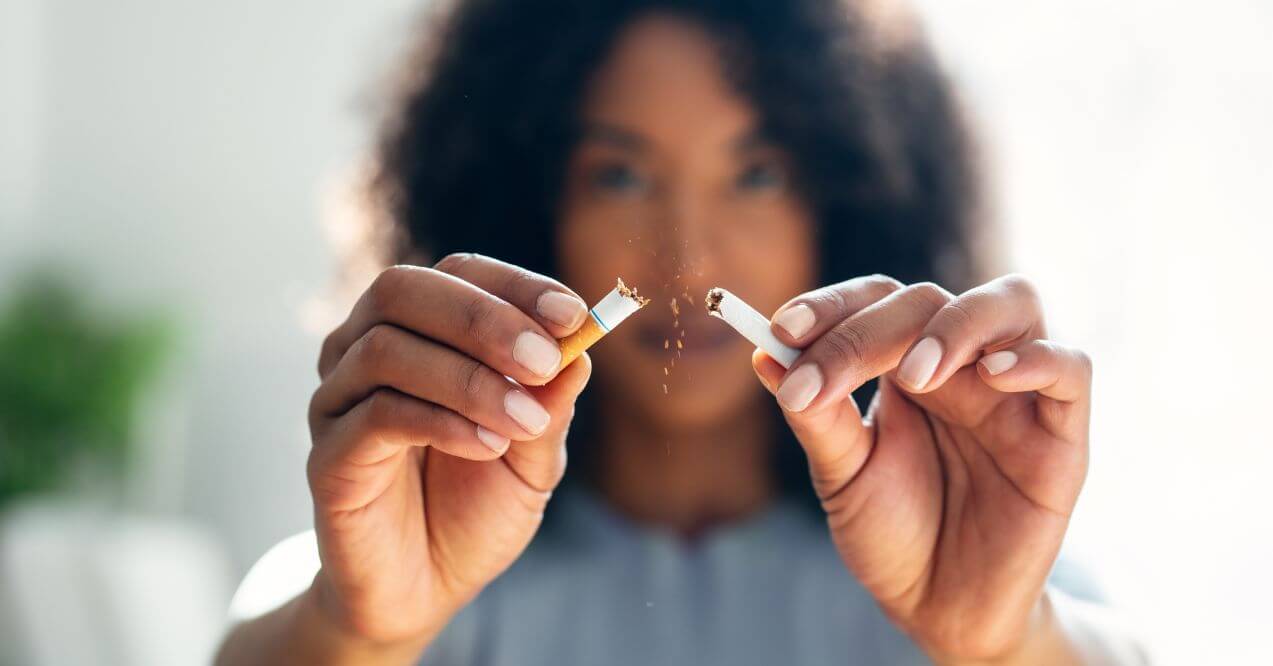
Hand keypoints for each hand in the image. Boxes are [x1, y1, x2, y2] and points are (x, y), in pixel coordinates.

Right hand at [306, 254, 591, 644]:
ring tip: (525, 423)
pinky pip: (376, 415)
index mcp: (421, 334)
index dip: (515, 286)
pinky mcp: (327, 456)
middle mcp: (365, 351)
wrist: (424, 591)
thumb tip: (580, 351)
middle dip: (483, 319)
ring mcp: (338, 400)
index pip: (458, 273)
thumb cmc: (475, 510)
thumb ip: (549, 406)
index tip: (573, 315)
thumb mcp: (533, 459)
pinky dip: (441, 421)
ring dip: (469, 379)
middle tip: (545, 360)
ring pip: (386, 348)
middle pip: (403, 289)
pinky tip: (487, 446)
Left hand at [752, 274, 1090, 660]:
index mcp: (905, 364)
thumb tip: (765, 354)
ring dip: (957, 324)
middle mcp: (962, 364)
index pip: (876, 300)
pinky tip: (991, 375)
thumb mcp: (843, 475)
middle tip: (826, 378)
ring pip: (1013, 303)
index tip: (782, 329)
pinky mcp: (1062, 435)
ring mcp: (1014, 392)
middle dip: (868, 330)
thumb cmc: (893, 534)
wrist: (939, 609)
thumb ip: (816, 416)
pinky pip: (1072, 369)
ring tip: (915, 373)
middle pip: (928, 300)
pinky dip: (1037, 358)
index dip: (832, 306)